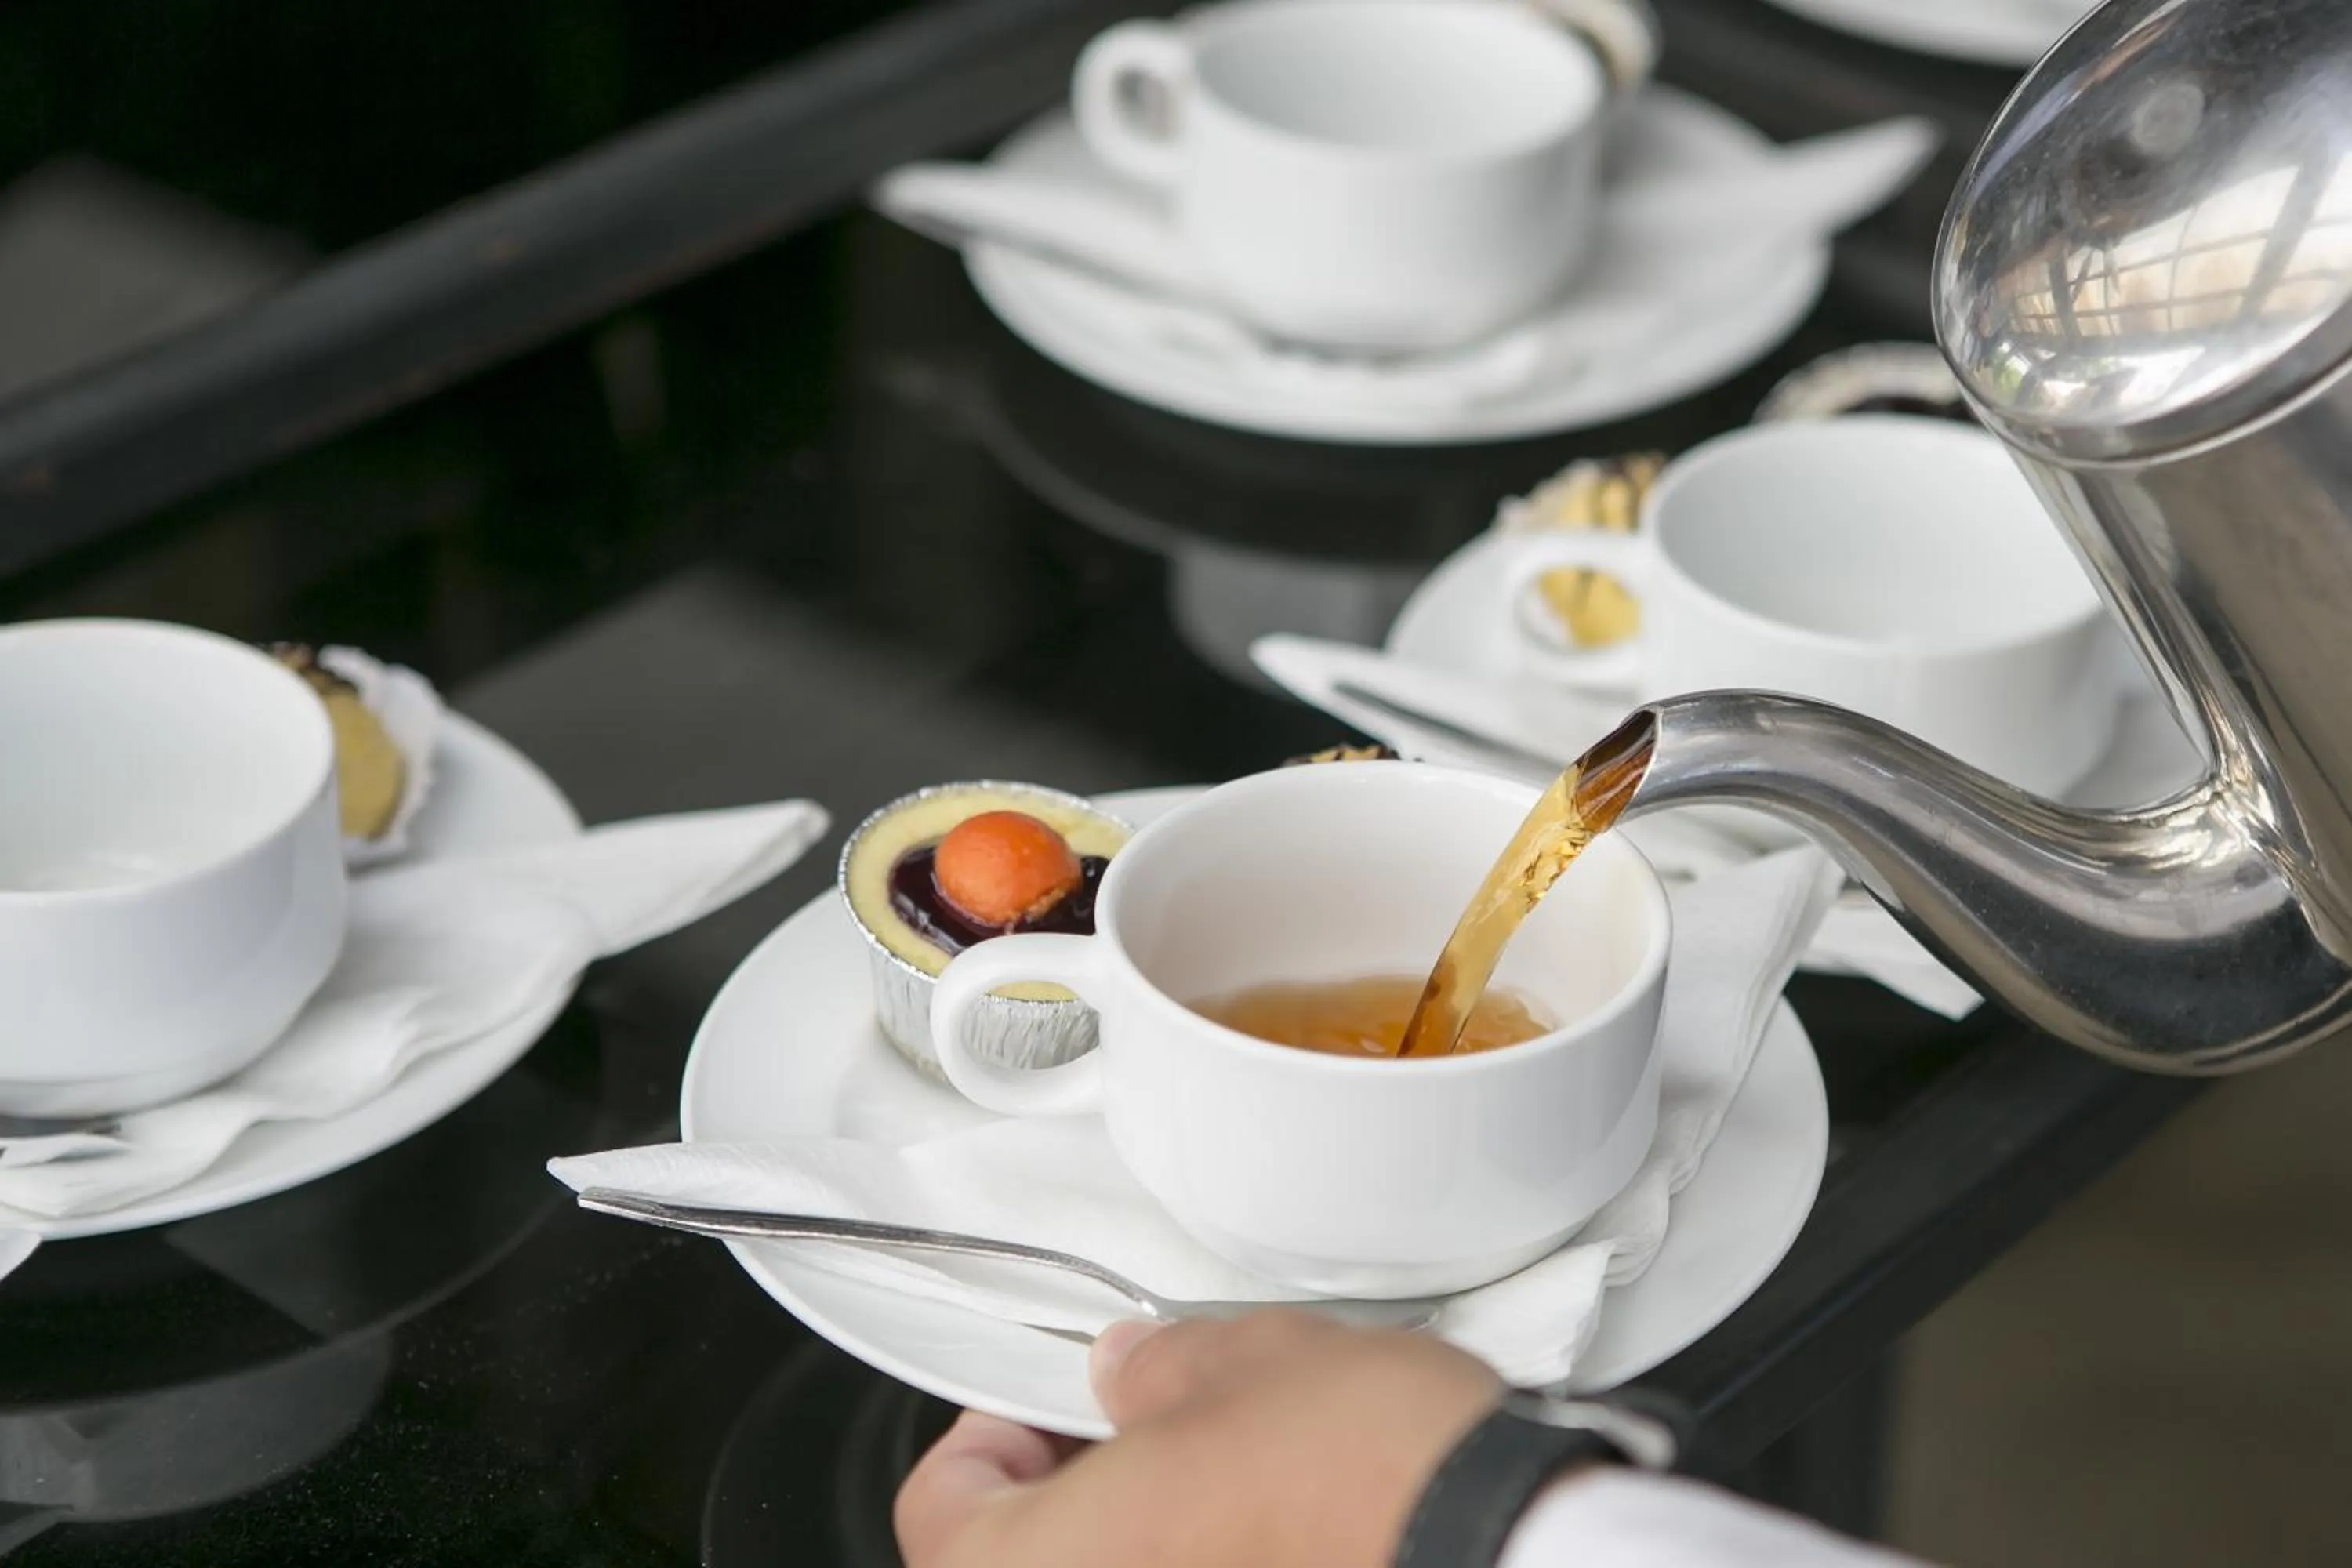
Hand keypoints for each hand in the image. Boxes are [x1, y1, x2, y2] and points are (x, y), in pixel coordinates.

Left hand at [895, 1309, 1502, 1567]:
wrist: (1498, 1554)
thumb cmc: (1364, 1481)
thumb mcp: (1240, 1361)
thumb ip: (1155, 1368)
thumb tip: (1135, 1373)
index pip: (941, 1510)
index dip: (991, 1432)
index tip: (1046, 1401)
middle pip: (1025, 1565)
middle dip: (1079, 1498)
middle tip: (1135, 1436)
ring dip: (1153, 1541)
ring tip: (1218, 1485)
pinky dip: (1217, 1565)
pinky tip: (1274, 1539)